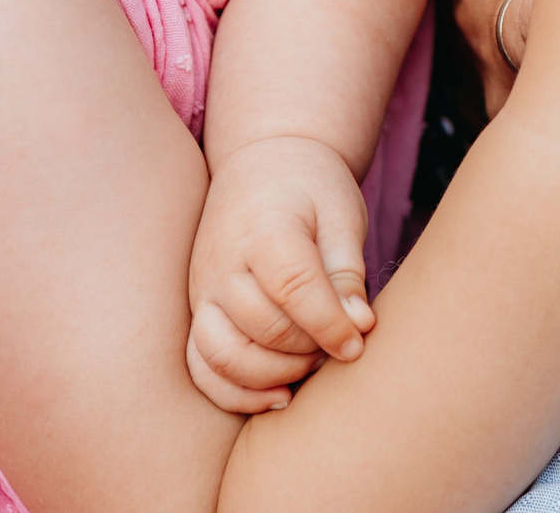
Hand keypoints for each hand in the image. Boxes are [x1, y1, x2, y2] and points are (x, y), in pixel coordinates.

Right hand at [184, 137, 376, 413]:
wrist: (263, 165)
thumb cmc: (310, 188)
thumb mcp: (340, 213)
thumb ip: (347, 270)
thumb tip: (360, 325)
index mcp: (264, 229)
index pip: (293, 287)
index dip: (330, 324)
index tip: (359, 341)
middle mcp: (223, 264)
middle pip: (263, 328)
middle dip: (311, 349)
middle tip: (343, 345)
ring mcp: (204, 292)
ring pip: (225, 357)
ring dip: (275, 375)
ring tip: (313, 363)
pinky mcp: (199, 313)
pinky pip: (202, 368)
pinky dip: (236, 393)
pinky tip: (280, 395)